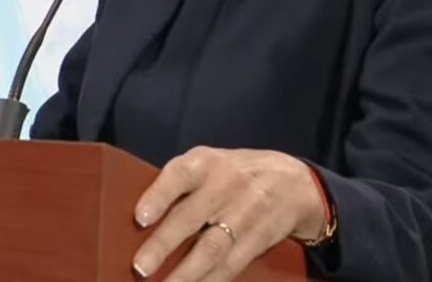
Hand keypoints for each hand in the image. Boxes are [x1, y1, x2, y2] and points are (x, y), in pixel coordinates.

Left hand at [132, 147, 325, 280]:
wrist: (292, 182)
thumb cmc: (233, 174)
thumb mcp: (209, 164)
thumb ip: (179, 186)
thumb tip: (139, 220)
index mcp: (206, 163)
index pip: (179, 175)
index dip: (159, 196)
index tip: (140, 218)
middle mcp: (226, 185)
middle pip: (191, 217)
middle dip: (164, 245)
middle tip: (140, 267)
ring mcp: (245, 213)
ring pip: (212, 248)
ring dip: (185, 273)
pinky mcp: (259, 239)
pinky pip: (231, 265)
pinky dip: (210, 281)